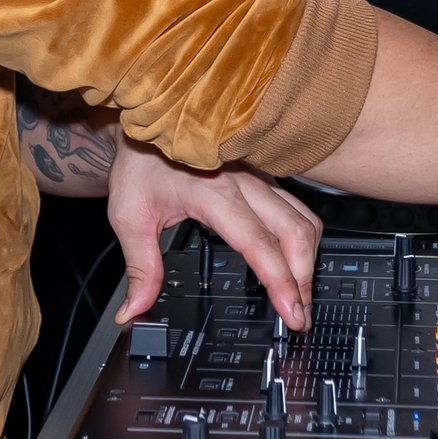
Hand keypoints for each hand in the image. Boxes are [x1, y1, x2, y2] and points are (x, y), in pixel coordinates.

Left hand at [107, 140, 323, 329]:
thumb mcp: (129, 217)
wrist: (149, 121)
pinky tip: (295, 263)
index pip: (259, 242)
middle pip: (295, 232)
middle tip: (298, 317)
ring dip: (308, 260)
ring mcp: (259, 178)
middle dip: (304, 279)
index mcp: (213, 193)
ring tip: (299, 296)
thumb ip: (140, 267)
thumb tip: (135, 310)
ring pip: (303, 220)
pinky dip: (304, 241)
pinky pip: (298, 210)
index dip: (280, 280)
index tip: (290, 311)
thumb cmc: (140, 165)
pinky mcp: (264, 179)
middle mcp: (245, 183)